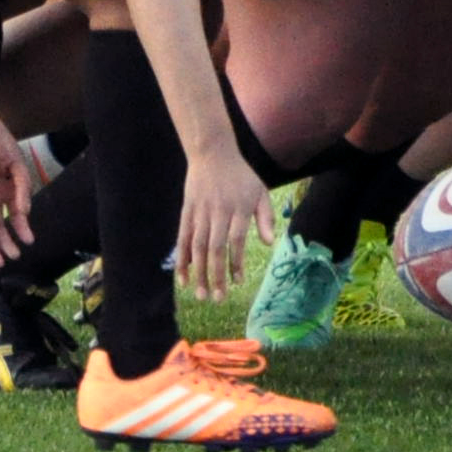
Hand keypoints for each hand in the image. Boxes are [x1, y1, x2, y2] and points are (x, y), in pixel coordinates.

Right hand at [175, 153, 271, 296]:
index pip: (236, 240)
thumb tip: (269, 243)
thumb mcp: (260, 192)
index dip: (235, 262)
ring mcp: (200, 212)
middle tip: (217, 298)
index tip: (237, 282)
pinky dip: (182, 259)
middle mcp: (218, 212)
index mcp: (238, 208)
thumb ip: (265, 217)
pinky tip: (183, 278)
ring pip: (197, 247)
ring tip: (201, 294)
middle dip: (215, 275)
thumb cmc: (240, 176)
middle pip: (215, 248)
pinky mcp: (187, 212)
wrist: (212, 153)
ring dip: (198, 273)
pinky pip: (183, 239)